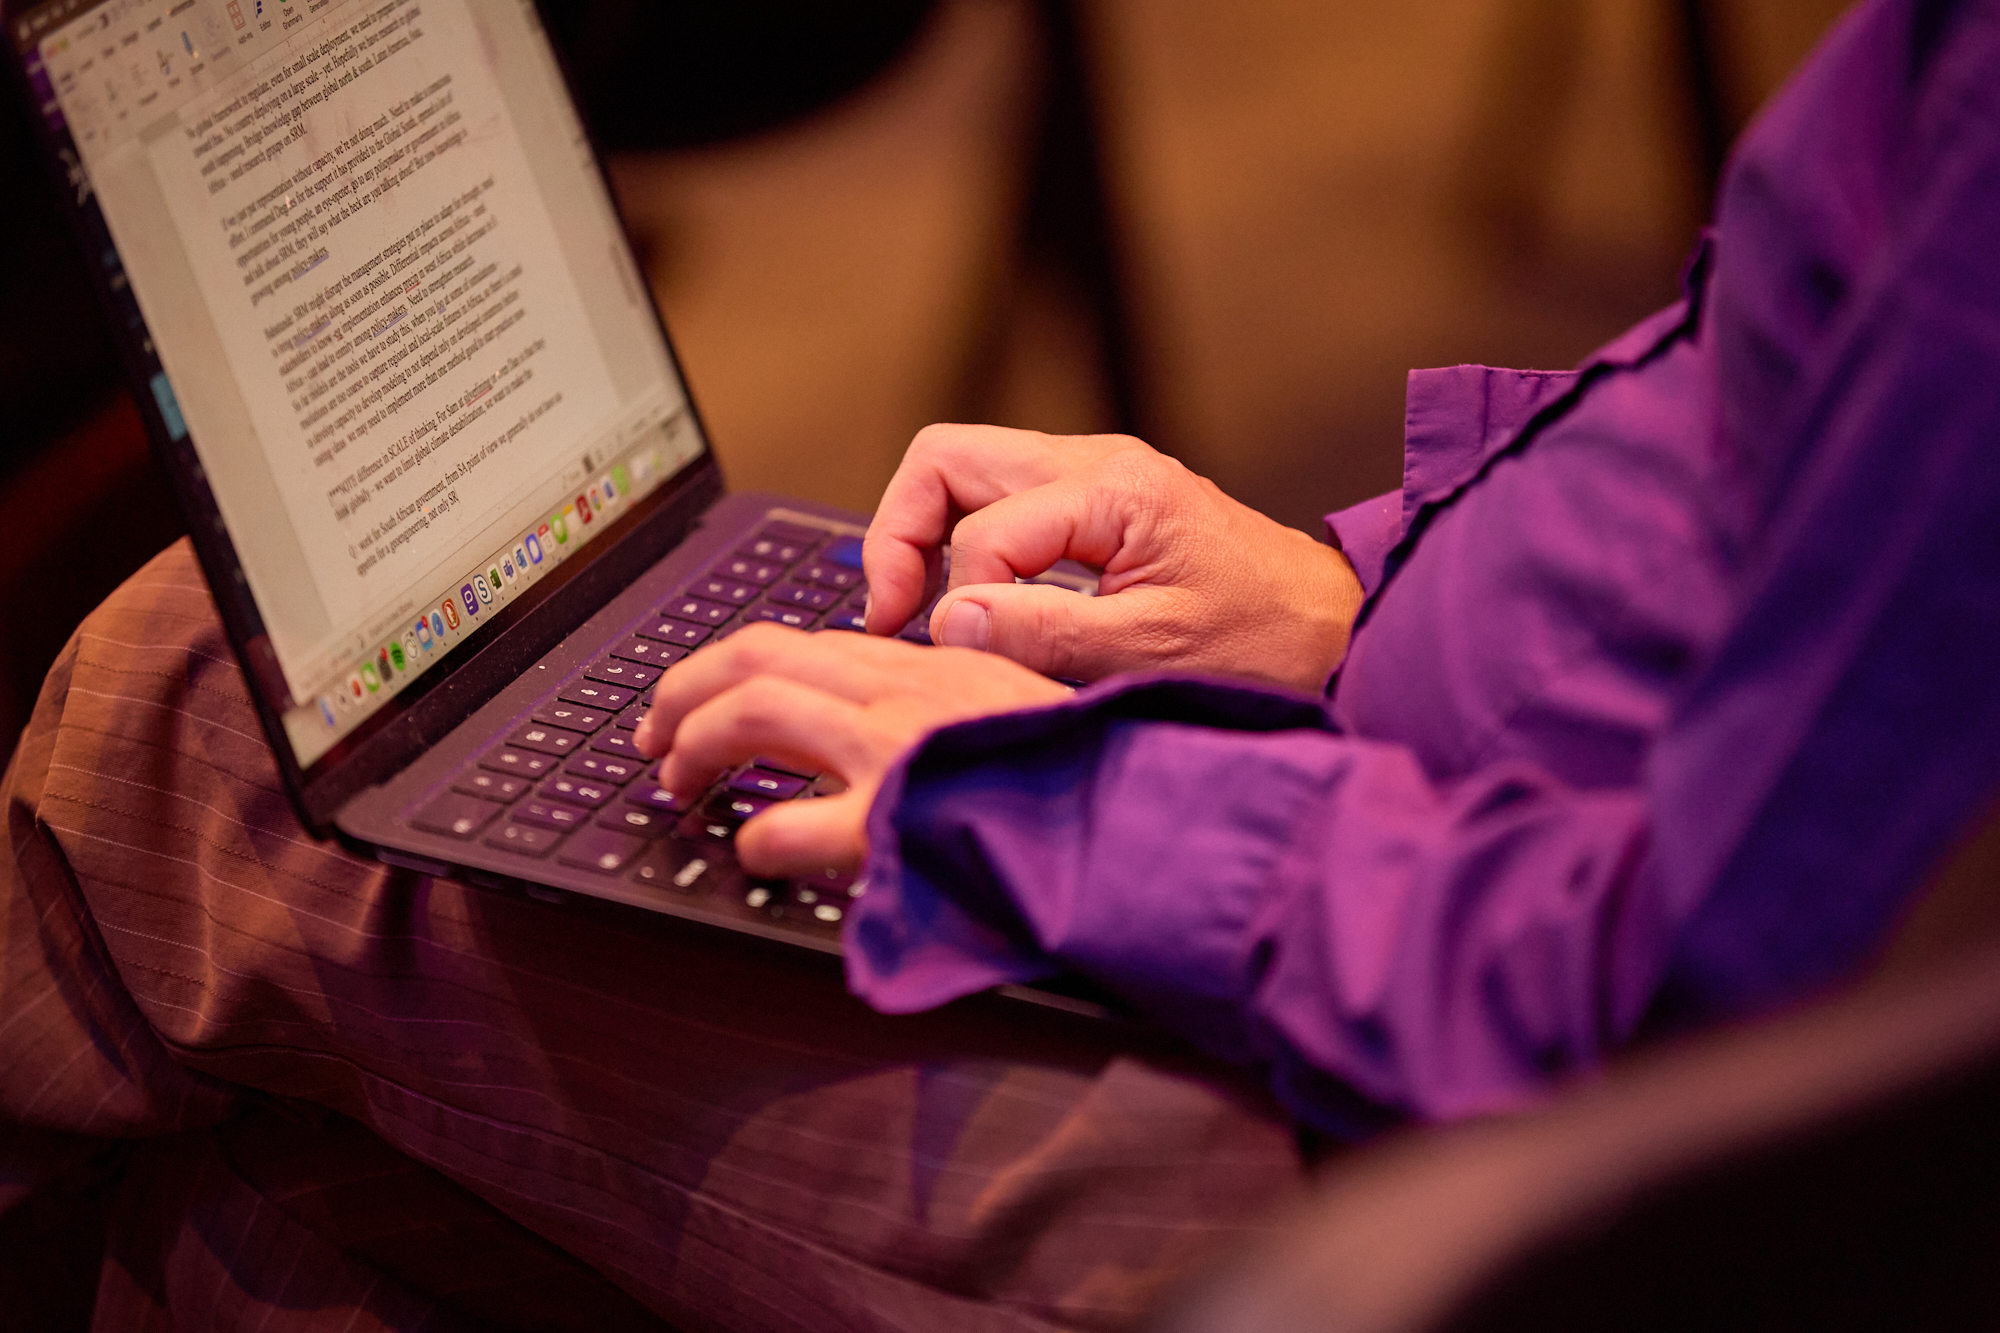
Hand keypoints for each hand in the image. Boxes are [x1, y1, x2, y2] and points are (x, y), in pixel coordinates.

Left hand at [632, 623, 1070, 874]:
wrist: (1151, 812)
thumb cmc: (1096, 775)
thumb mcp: (1020, 715)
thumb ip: (951, 711)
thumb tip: (883, 738)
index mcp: (935, 663)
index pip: (809, 641)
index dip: (736, 665)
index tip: (707, 696)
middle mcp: (907, 690)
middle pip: (758, 656)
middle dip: (685, 688)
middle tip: (654, 733)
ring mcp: (899, 747)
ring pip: (753, 712)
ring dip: (694, 742)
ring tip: (674, 781)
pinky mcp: (901, 817)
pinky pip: (793, 824)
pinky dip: (758, 838)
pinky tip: (755, 852)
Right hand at [863, 424, 1362, 690]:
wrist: (1337, 629)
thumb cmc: (1265, 643)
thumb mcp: (1149, 652)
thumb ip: (1042, 633)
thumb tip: (947, 620)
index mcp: (1111, 489)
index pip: (980, 528)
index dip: (952, 596)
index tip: (946, 653)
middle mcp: (1095, 464)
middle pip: (946, 460)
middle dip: (901, 534)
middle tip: (890, 613)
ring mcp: (1095, 479)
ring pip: (966, 474)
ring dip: (929, 539)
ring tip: (923, 612)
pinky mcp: (1099, 507)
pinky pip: (1003, 503)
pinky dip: (968, 547)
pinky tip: (973, 606)